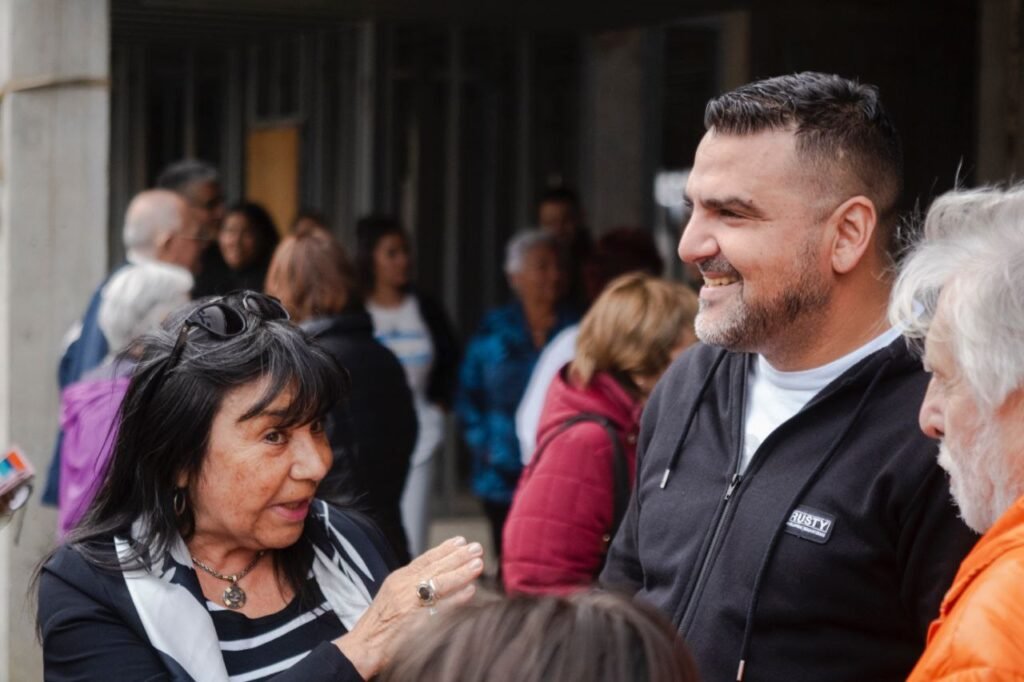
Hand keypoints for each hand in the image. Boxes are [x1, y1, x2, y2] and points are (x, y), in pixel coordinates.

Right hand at [335, 536, 483, 677]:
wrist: (364, 646)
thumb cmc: (379, 623)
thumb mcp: (393, 593)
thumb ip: (412, 582)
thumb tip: (438, 572)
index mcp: (399, 578)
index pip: (425, 559)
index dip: (444, 549)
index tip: (461, 541)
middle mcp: (404, 587)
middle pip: (435, 568)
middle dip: (458, 557)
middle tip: (477, 548)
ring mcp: (409, 604)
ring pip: (439, 583)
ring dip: (461, 573)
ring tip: (478, 564)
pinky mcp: (414, 622)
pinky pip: (440, 607)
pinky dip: (456, 599)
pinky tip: (470, 591)